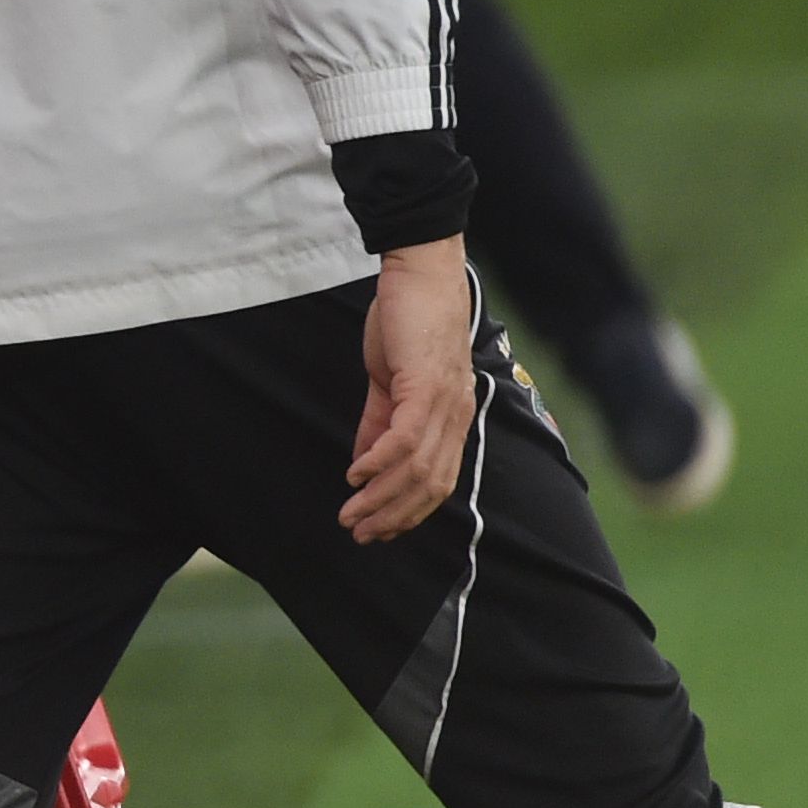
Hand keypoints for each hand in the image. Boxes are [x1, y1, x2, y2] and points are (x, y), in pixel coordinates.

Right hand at [342, 242, 478, 544]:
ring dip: (382, 497)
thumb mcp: (391, 379)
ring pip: (418, 468)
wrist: (421, 274)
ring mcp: (444, 402)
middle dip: (394, 517)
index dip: (408, 512)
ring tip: (352, 514)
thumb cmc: (408, 320)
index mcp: (451, 416)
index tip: (378, 531)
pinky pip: (404, 437)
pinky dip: (379, 462)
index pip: (438, 480)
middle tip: (360, 534)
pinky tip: (355, 475)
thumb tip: (365, 461)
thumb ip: (380, 420)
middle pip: (431, 485)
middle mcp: (455, 416)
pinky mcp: (425, 385)